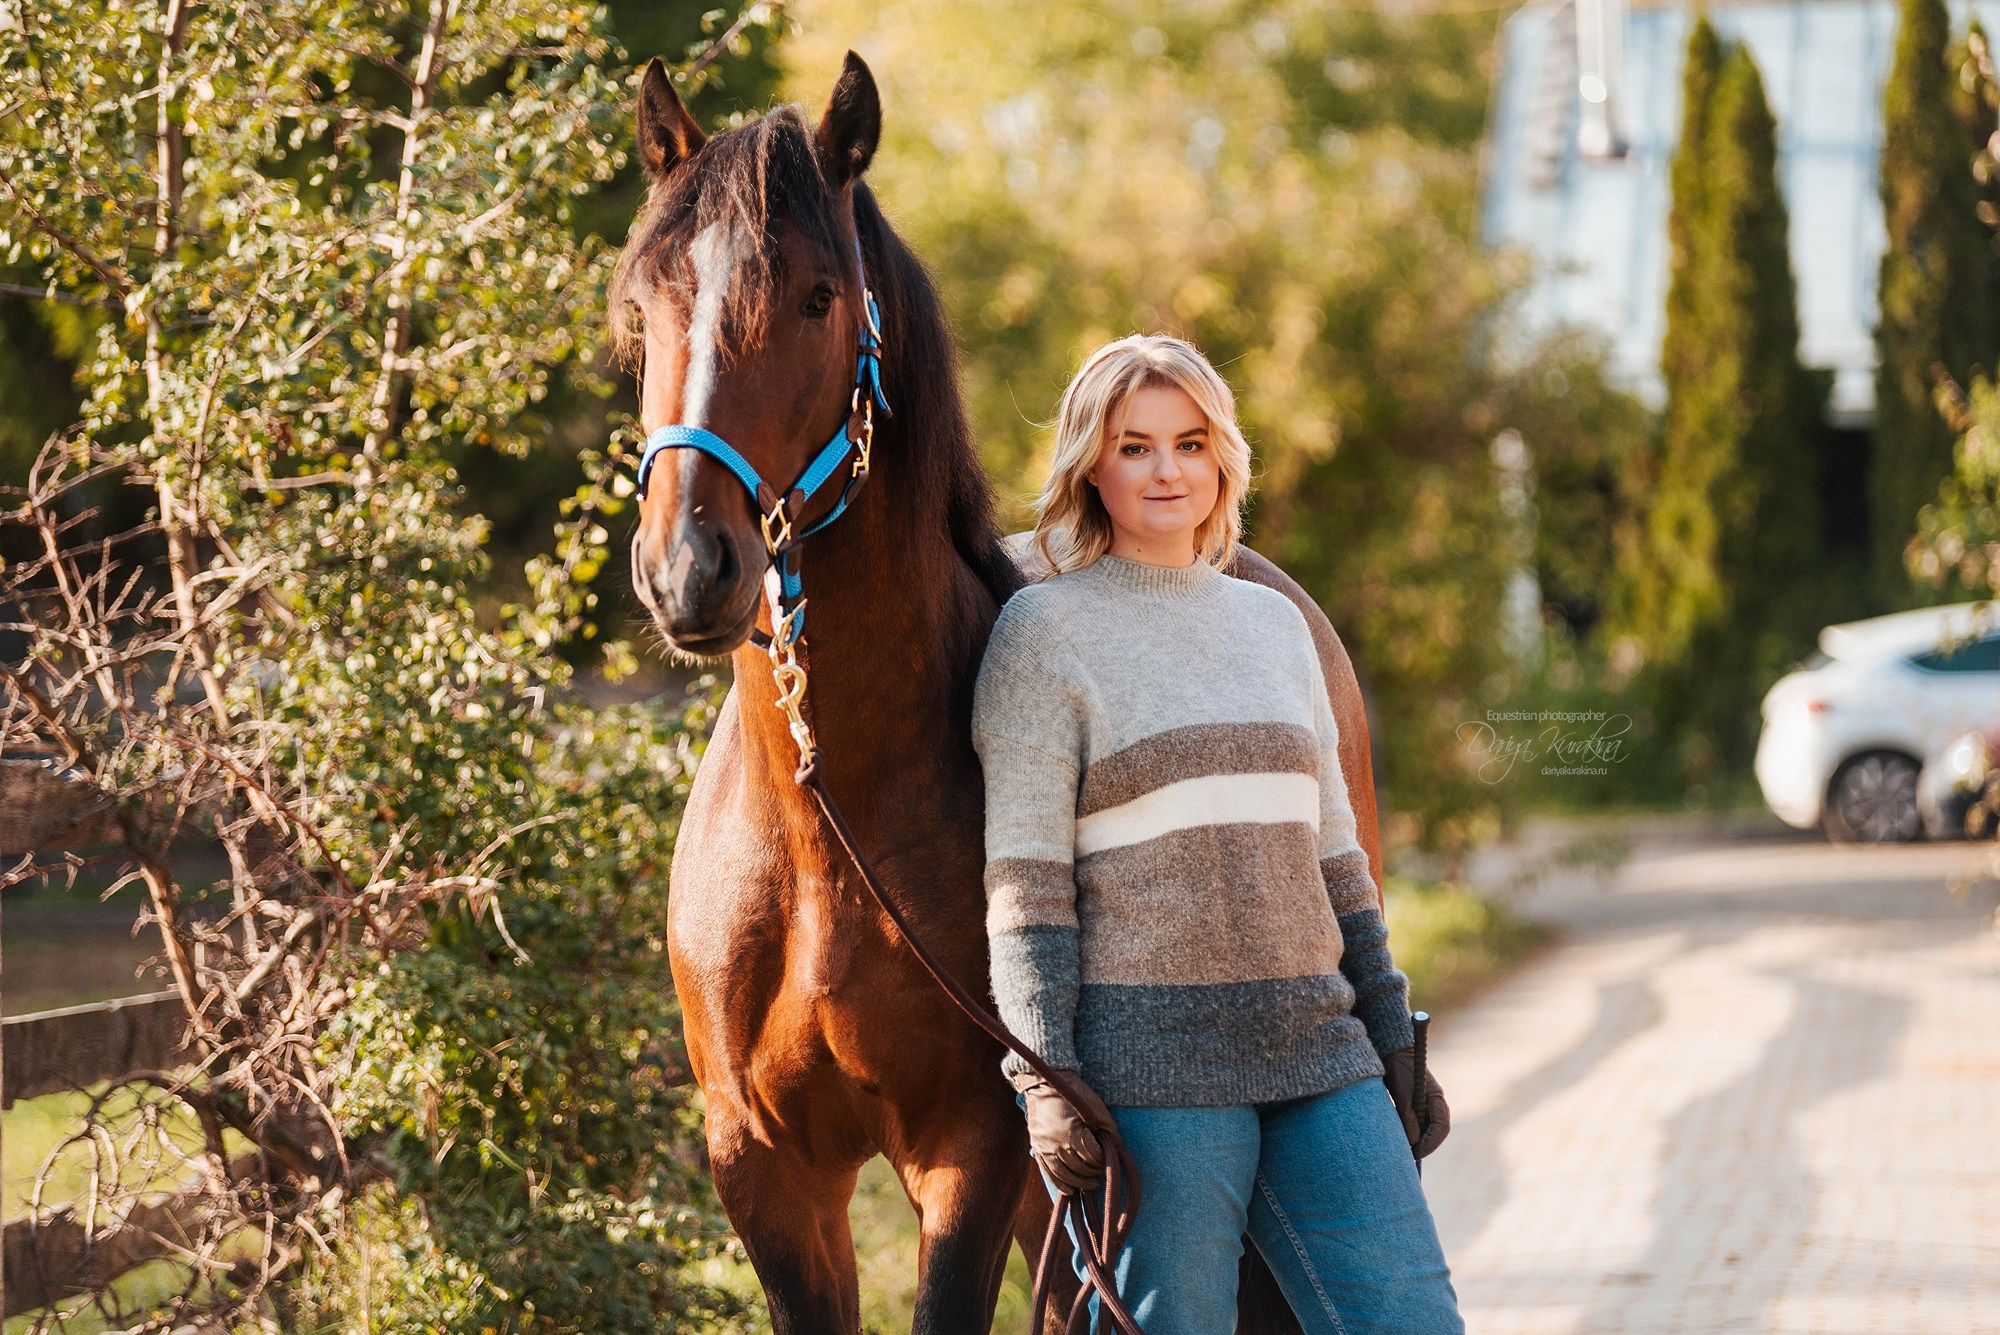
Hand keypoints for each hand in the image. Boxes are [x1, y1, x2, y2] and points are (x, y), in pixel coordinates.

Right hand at [1010, 1068, 1113, 1192]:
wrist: (1044, 1085)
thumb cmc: (1074, 1094)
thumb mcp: (1096, 1108)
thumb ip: (1109, 1129)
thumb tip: (1118, 1148)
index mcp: (1072, 1132)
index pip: (1092, 1156)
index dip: (1103, 1160)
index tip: (1108, 1158)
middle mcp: (1056, 1143)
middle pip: (1079, 1168)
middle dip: (1093, 1172)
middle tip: (1101, 1172)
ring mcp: (1045, 1148)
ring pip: (1064, 1175)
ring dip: (1080, 1183)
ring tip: (1091, 1184)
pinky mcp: (1037, 1149)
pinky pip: (1049, 1173)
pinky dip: (1060, 1184)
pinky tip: (1070, 1190)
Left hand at [1381, 1046, 1449, 1158]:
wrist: (1390, 1051)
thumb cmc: (1398, 1071)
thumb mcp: (1403, 1097)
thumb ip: (1409, 1119)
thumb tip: (1413, 1142)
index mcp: (1437, 1098)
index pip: (1441, 1127)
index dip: (1430, 1143)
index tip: (1415, 1153)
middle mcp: (1435, 1102)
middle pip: (1436, 1130)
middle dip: (1425, 1145)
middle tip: (1409, 1157)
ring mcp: (1426, 1102)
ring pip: (1427, 1127)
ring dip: (1418, 1140)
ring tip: (1404, 1151)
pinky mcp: (1415, 1102)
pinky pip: (1417, 1122)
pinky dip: (1411, 1131)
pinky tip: (1401, 1138)